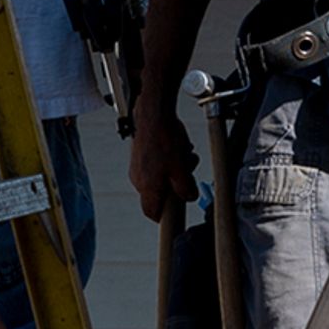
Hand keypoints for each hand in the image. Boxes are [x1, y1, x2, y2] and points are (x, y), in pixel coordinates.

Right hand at [130, 98, 198, 222]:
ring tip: (185, 156)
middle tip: (187, 173)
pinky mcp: (141, 155)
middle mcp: (139, 179)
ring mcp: (138, 166)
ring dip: (175, 169)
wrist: (153, 112)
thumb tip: (189, 197)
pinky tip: (180, 148)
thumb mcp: (181, 168)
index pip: (151, 212)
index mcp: (147, 187)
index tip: (174, 216)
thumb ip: (185, 188)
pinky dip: (169, 159)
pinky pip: (157, 164)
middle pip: (159, 193)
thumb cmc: (164, 138)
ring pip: (161, 176)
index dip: (163, 216)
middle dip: (176, 185)